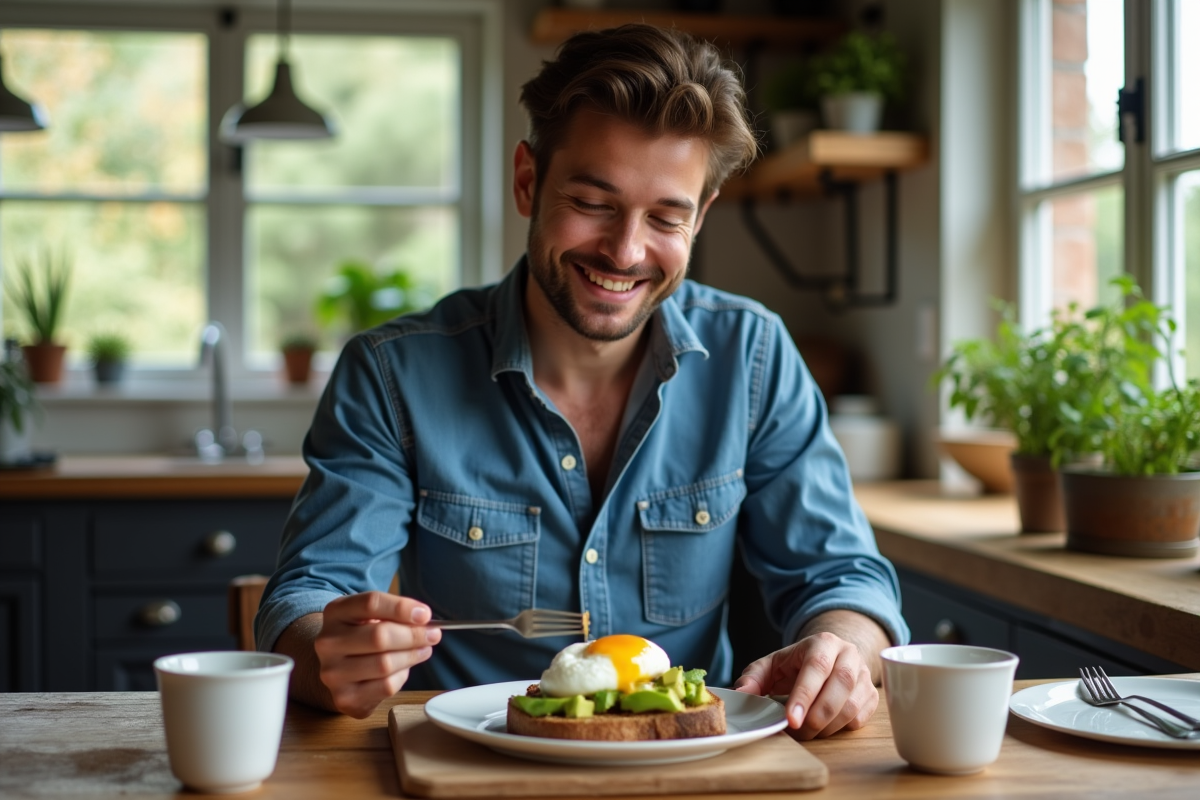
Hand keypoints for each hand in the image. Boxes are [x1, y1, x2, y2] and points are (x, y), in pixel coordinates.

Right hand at [313, 591, 440, 718]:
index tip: (425, 614)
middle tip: (433, 635)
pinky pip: (385, 686)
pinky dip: (401, 677)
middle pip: (379, 636)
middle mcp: (328, 642)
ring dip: (412, 656)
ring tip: (423, 650)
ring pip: (384, 664)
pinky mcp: (344, 697)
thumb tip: (423, 620)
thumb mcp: (372, 616)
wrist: (338, 667)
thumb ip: (395, 613)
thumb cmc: (362, 636)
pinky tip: (403, 669)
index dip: (402, 608)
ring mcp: (332, 672)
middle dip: (413, 635)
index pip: (371, 603)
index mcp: (335, 612)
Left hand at [734, 631, 878, 739]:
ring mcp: (864, 674)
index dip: (804, 695)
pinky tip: (824, 727)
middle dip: (817, 714)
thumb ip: (753, 677)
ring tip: (808, 731)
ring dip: (829, 725)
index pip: (817, 667)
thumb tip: (741, 693)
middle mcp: (848, 654)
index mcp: (822, 642)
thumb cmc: (796, 664)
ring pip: (853, 704)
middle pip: (840, 685)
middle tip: (799, 731)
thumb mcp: (771, 665)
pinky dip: (841, 727)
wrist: (829, 657)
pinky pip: (862, 717)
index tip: (791, 719)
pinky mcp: (872, 693)